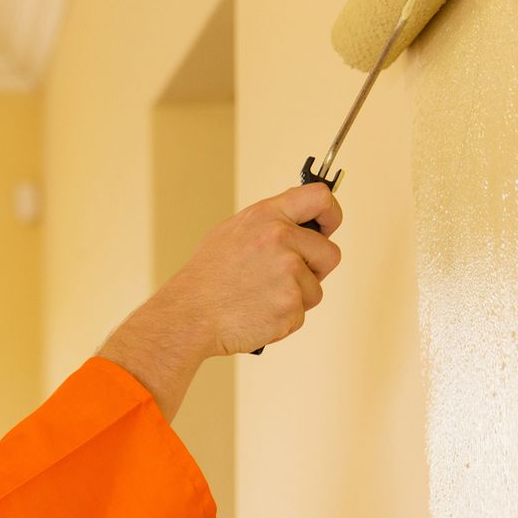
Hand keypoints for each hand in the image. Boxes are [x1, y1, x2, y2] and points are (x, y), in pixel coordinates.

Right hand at [96, 183, 344, 418]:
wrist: (187, 316)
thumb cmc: (205, 279)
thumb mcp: (232, 233)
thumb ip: (270, 224)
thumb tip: (302, 224)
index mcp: (267, 217)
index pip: (320, 198)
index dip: (331, 214)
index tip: (327, 227)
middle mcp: (281, 240)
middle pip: (330, 253)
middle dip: (315, 269)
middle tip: (285, 279)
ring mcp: (288, 273)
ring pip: (316, 290)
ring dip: (295, 299)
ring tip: (260, 299)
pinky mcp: (290, 306)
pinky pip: (301, 315)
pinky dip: (282, 320)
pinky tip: (256, 314)